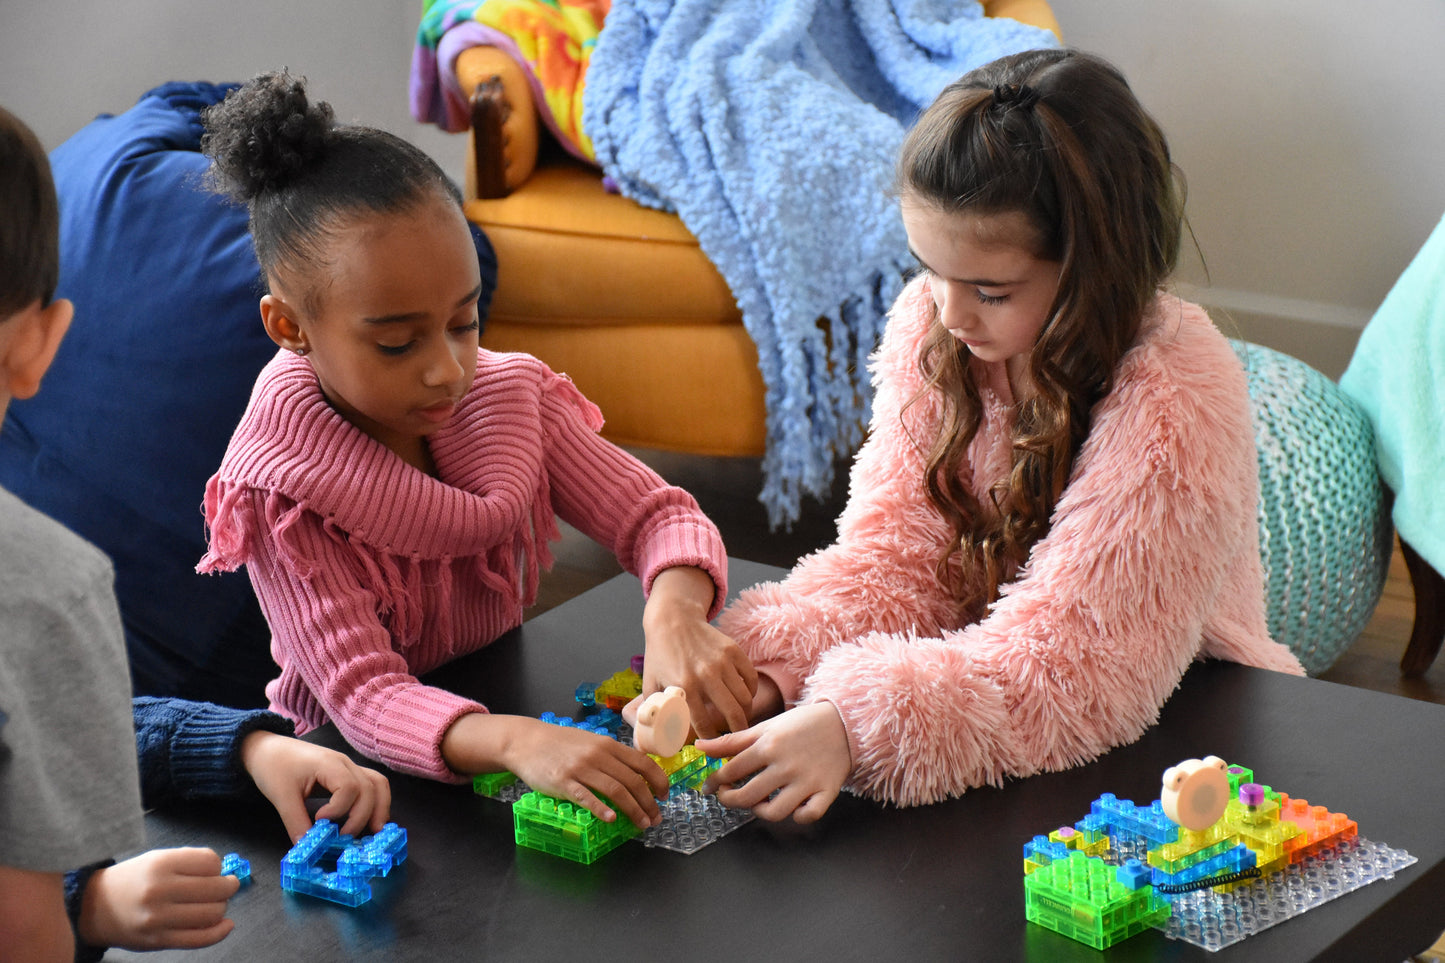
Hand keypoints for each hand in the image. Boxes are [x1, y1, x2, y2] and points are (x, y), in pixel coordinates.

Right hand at [78, 848, 238, 950]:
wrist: (95, 908)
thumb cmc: (133, 880)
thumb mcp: (157, 858)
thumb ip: (190, 861)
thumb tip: (223, 871)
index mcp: (160, 864)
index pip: (210, 862)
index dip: (218, 866)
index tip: (215, 870)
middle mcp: (159, 890)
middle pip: (216, 889)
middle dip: (228, 887)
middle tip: (227, 886)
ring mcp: (159, 918)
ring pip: (212, 913)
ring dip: (222, 907)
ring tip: (216, 903)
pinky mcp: (159, 940)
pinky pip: (200, 939)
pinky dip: (220, 932)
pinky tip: (226, 924)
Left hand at [239, 730, 391, 842]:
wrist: (268, 749)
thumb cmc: (273, 766)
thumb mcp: (281, 796)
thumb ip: (296, 822)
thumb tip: (308, 847)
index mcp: (329, 763)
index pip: (350, 787)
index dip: (339, 810)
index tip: (320, 821)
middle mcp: (345, 763)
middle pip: (369, 788)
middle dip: (361, 817)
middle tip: (344, 838)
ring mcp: (349, 767)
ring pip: (377, 784)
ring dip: (379, 808)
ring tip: (375, 832)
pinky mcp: (348, 774)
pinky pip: (371, 785)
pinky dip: (376, 803)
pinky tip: (372, 821)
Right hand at [443, 713, 669, 828]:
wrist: (527, 741)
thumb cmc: (561, 743)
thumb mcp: (590, 742)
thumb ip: (611, 755)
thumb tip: (636, 773)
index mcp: (608, 745)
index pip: (642, 762)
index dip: (658, 781)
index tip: (664, 796)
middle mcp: (598, 755)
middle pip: (632, 781)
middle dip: (649, 802)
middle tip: (655, 818)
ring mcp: (581, 768)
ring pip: (615, 790)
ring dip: (633, 810)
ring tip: (641, 824)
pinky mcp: (563, 782)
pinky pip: (586, 797)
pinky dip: (601, 809)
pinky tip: (611, 819)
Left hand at [642, 566, 756, 737]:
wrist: (673, 619)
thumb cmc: (660, 654)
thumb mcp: (650, 683)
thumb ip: (653, 711)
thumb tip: (648, 739)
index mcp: (684, 685)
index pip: (702, 723)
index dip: (709, 739)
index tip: (712, 745)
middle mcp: (706, 674)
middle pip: (732, 713)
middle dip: (737, 731)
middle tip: (737, 738)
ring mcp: (722, 661)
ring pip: (745, 697)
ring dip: (746, 712)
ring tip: (741, 719)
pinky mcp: (733, 650)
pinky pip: (750, 677)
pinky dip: (751, 691)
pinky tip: (745, 697)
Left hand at [697, 701, 850, 823]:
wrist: (844, 721)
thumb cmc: (800, 724)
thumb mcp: (765, 727)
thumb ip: (732, 740)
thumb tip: (700, 747)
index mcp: (768, 746)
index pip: (731, 770)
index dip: (714, 782)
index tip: (708, 787)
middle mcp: (785, 765)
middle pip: (747, 796)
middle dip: (730, 800)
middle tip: (728, 796)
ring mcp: (807, 780)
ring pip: (775, 812)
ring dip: (761, 812)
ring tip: (759, 802)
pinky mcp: (826, 791)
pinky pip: (809, 815)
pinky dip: (799, 816)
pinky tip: (793, 807)